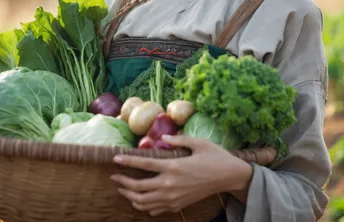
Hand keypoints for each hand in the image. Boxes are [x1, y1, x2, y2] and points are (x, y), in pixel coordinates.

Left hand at [111, 134, 252, 216]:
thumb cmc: (214, 155)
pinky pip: (156, 209)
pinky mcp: (179, 205)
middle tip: (113, 177)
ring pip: (145, 202)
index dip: (128, 161)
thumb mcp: (197, 142)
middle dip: (123, 183)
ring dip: (130, 196)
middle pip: (139, 187)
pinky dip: (144, 205)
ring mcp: (174, 197)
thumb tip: (162, 135)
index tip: (115, 158)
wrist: (229, 177)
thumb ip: (177, 139)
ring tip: (122, 189)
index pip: (144, 164)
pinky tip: (139, 199)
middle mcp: (171, 184)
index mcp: (174, 166)